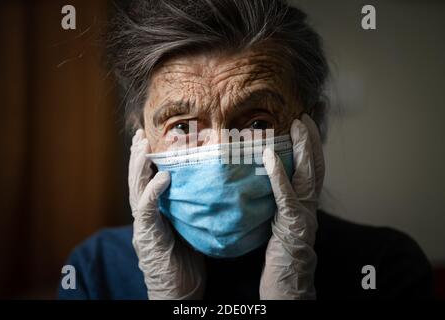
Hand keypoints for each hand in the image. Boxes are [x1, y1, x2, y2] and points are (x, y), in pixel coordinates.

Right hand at [129, 129, 205, 299]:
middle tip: (140, 135)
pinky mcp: (148, 237)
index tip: (149, 141)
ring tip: (143, 146)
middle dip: (137, 157)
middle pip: (137, 181)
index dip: (146, 162)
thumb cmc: (186, 263)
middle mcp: (145, 218)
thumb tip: (202, 190)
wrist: (179, 292)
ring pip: (135, 190)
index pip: (147, 182)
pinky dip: (152, 191)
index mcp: (154, 214)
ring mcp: (143, 227)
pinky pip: (146, 210)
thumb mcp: (188, 229)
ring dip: (138, 166)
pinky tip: (162, 177)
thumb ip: (187, 210)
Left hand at [260, 114, 324, 298]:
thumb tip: (264, 185)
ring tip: (299, 126)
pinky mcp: (292, 227)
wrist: (288, 287)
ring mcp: (304, 217)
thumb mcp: (280, 225)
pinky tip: (268, 158)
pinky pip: (286, 197)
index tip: (304, 126)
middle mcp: (309, 208)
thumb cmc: (280, 258)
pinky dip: (279, 176)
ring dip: (304, 150)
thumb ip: (278, 205)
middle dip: (312, 141)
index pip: (310, 172)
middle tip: (305, 117)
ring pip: (308, 177)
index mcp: (304, 207)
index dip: (310, 148)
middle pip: (315, 168)